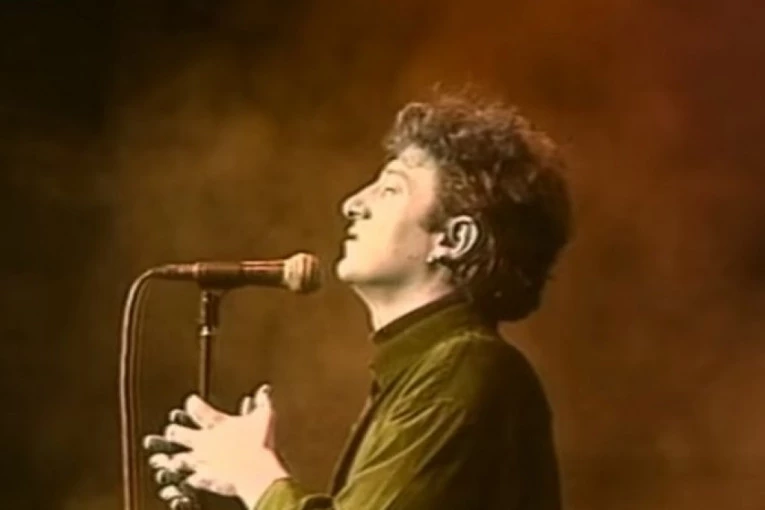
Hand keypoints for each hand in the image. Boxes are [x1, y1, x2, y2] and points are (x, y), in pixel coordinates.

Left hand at [145, 385, 288, 508]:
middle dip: (174, 432)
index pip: (197, 409)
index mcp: (217, 423)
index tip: (191, 401)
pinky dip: (189, 480)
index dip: (192, 404)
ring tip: (168, 459)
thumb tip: (264, 391)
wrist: (256, 471)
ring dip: (175, 458)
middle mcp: (205, 441)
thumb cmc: (260, 442)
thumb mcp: (265, 417)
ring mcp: (202, 460)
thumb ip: (262, 402)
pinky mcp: (204, 478)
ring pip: (180, 459)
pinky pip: (192, 480)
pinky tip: (187, 480)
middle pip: (180, 434)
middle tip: (171, 430)